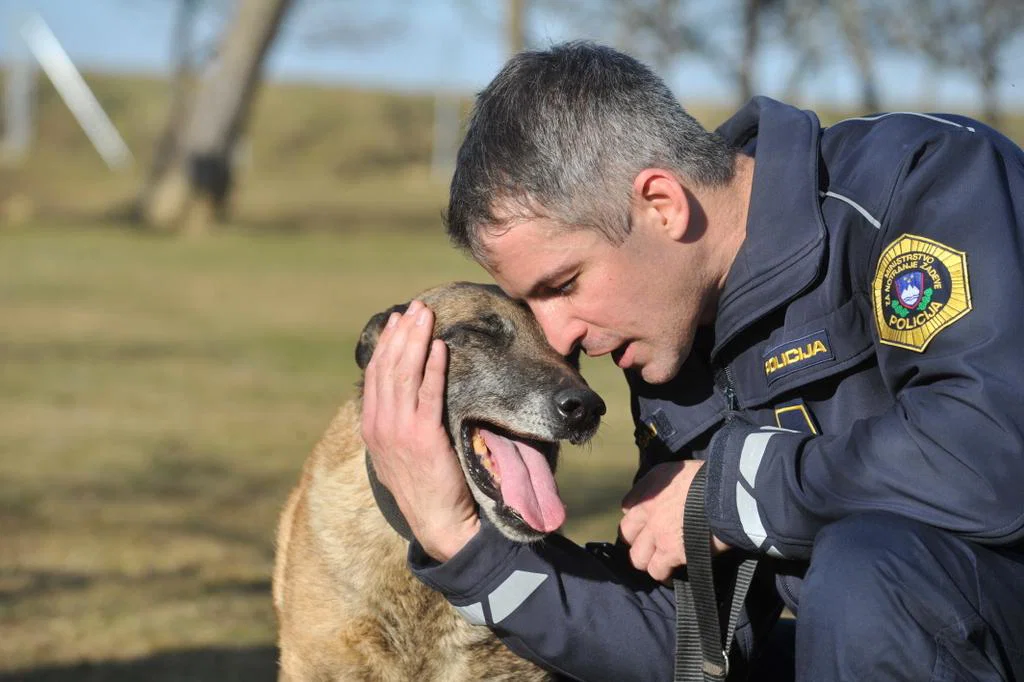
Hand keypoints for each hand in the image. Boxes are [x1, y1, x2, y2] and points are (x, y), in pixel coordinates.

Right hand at [361, 299, 479, 560]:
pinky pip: (428, 393)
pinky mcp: (423, 437)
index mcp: (371, 427)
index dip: (386, 345)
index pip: (375, 375)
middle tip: (415, 308)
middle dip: (402, 334)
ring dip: (415, 341)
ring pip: (404, 374)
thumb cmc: (425, 488)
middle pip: (388, 368)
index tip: (398, 321)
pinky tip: (439, 348)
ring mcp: (399, 431)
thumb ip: (395, 423)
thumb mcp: (398, 453)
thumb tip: (403, 395)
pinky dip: (433, 367)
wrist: (438, 524)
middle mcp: (380, 426)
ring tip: (426, 317)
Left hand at [619, 460, 730, 581]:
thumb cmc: (713, 479)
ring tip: (662, 562)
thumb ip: (671, 483)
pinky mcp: (671, 552)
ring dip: (649, 560)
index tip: (649, 522)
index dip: (639, 517)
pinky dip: (664, 574)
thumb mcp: (684, 470)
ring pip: (637, 557)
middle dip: (637, 541)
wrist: (727, 493)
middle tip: (653, 545)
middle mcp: (648, 508)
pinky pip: (657, 570)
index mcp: (652, 485)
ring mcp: (657, 532)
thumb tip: (674, 497)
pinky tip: (673, 573)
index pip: (628, 506)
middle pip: (626, 533)